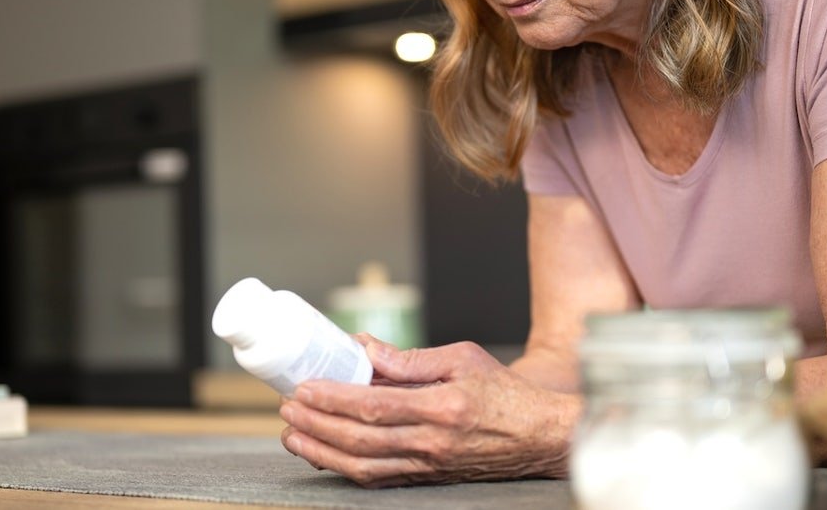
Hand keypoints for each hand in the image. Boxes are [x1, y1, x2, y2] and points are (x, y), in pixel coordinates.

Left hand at [279, 339, 581, 487]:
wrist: (539, 436)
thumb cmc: (504, 393)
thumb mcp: (462, 358)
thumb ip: (409, 358)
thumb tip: (363, 349)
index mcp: (442, 407)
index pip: (374, 406)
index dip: (333, 400)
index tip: (304, 389)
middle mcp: (432, 443)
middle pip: (360, 440)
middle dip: (316, 426)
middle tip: (287, 411)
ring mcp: (428, 466)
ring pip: (363, 467)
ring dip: (321, 452)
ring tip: (293, 436)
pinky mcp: (427, 478)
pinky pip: (379, 479)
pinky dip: (345, 469)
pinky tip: (324, 456)